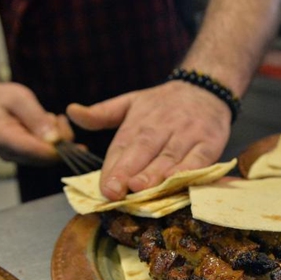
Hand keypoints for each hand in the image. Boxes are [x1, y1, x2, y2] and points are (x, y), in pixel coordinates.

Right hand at [0, 81, 73, 164]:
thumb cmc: (2, 97)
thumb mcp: (19, 99)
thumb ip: (36, 118)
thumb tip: (55, 139)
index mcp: (5, 140)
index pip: (40, 153)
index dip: (59, 143)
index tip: (61, 121)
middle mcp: (11, 155)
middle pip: (48, 158)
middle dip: (59, 138)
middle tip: (56, 117)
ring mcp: (18, 158)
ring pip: (50, 156)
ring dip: (57, 138)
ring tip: (48, 117)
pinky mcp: (25, 157)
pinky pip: (47, 154)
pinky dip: (53, 140)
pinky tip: (47, 123)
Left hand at [67, 81, 231, 199]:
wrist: (206, 87)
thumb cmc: (164, 103)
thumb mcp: (130, 101)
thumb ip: (101, 113)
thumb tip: (71, 111)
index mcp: (138, 120)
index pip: (122, 146)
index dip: (113, 169)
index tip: (105, 189)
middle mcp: (161, 126)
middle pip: (143, 150)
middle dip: (129, 171)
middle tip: (118, 192)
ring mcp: (187, 134)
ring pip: (170, 156)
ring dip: (155, 174)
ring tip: (141, 190)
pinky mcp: (210, 142)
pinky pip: (199, 158)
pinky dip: (189, 171)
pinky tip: (177, 182)